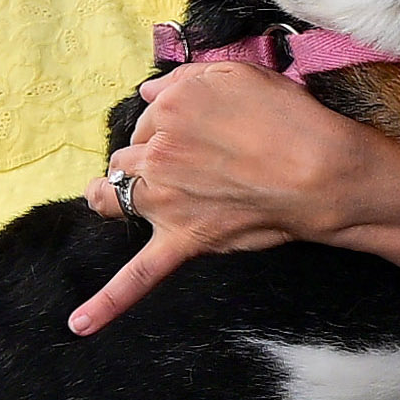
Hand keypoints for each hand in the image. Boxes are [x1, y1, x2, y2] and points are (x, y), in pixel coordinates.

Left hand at [76, 56, 393, 332]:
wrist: (320, 172)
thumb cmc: (290, 121)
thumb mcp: (237, 75)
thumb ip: (186, 78)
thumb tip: (149, 92)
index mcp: (168, 107)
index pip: (151, 116)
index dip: (173, 125)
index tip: (203, 132)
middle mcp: (156, 151)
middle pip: (130, 154)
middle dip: (149, 157)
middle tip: (193, 163)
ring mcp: (164, 200)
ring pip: (112, 194)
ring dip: (118, 194)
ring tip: (134, 198)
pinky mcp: (181, 241)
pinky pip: (136, 278)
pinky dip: (106, 303)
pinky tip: (79, 325)